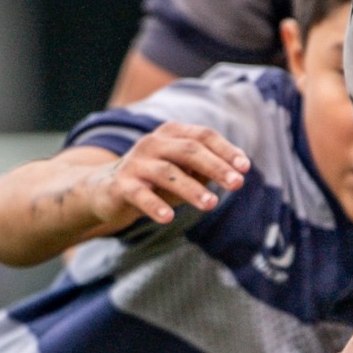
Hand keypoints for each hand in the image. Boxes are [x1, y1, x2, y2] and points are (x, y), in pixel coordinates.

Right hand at [84, 122, 249, 229]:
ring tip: (212, 204)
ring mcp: (135, 163)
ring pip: (167, 173)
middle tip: (237, 184)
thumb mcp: (183, 172)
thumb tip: (236, 172)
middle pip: (188, 150)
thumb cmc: (155, 181)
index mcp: (171, 135)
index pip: (203, 136)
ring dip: (192, 189)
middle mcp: (153, 143)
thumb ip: (206, 170)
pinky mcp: (121, 185)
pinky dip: (154, 206)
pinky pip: (139, 194)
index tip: (245, 168)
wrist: (106, 190)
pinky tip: (168, 218)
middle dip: (215, 167)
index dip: (225, 150)